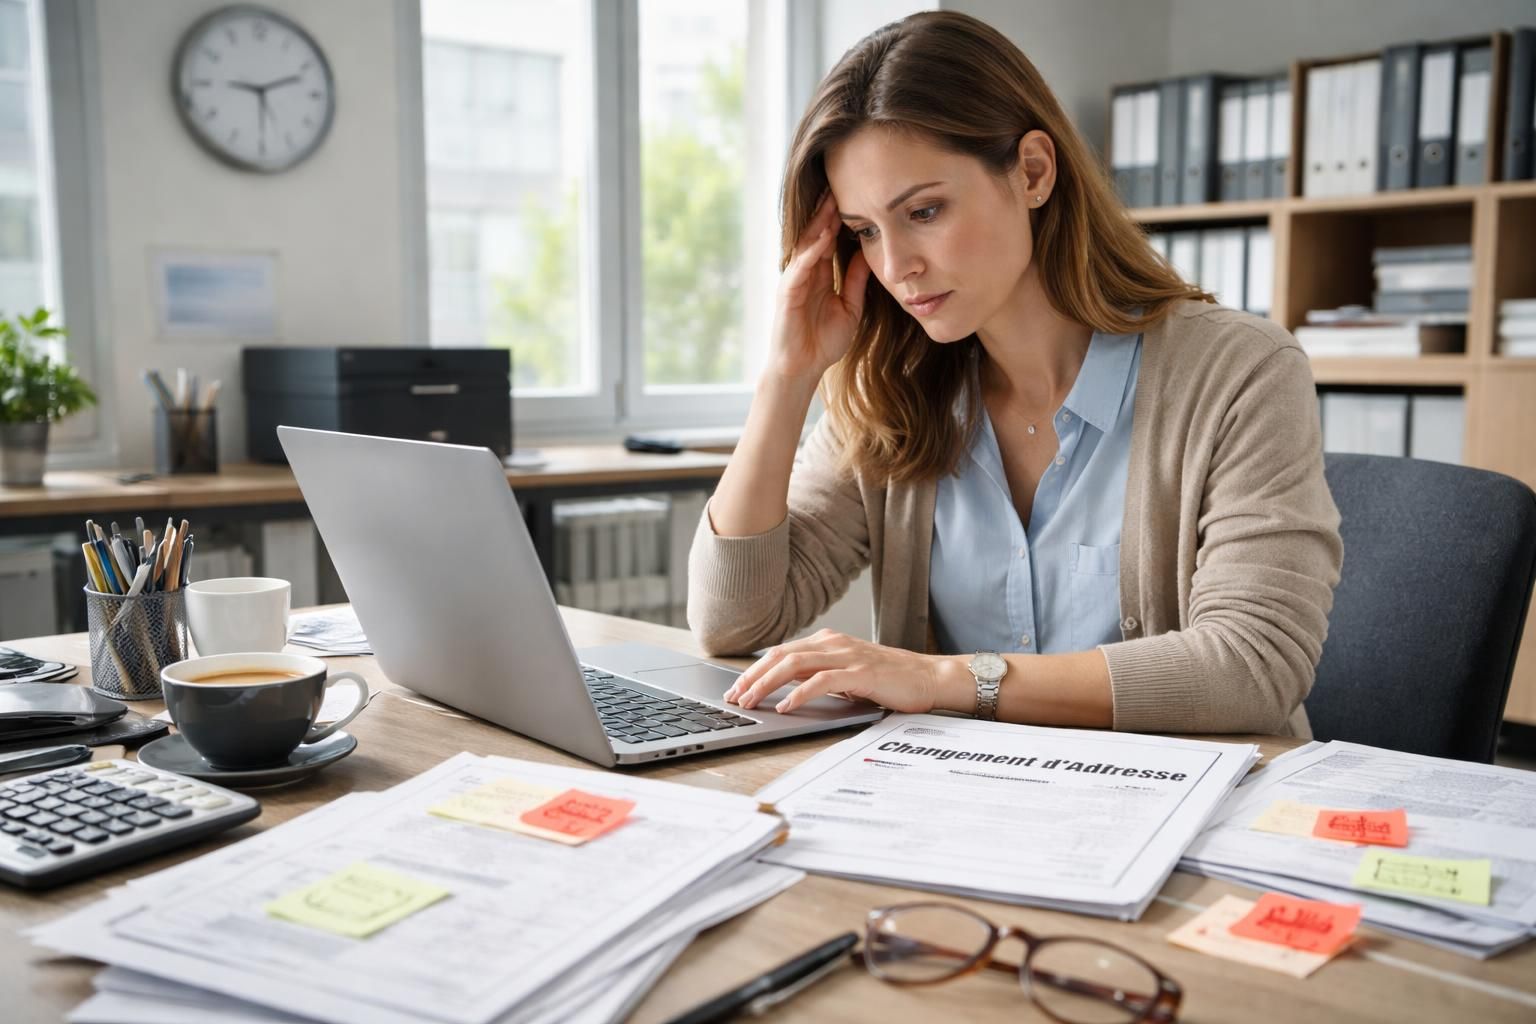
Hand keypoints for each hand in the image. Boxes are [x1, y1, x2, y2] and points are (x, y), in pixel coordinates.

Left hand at [724, 630, 968, 715]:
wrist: (930, 677)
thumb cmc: (891, 679)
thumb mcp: (849, 675)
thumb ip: (821, 676)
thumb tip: (789, 689)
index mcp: (829, 642)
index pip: (782, 652)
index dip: (756, 670)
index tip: (737, 688)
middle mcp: (834, 643)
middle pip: (781, 655)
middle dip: (752, 676)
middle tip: (734, 697)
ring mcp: (847, 656)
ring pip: (794, 664)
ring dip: (767, 684)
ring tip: (750, 702)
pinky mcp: (860, 672)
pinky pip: (821, 681)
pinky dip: (799, 694)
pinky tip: (786, 706)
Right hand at [768, 194, 872, 382]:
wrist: (803, 369)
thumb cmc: (823, 342)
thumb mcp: (850, 307)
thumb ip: (855, 280)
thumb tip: (866, 254)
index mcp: (819, 275)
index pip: (829, 239)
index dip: (840, 218)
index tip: (856, 196)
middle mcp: (805, 273)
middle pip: (816, 234)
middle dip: (828, 210)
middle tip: (841, 184)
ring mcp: (794, 280)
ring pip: (807, 244)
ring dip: (819, 222)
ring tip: (832, 200)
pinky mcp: (788, 292)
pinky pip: (801, 266)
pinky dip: (812, 249)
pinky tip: (823, 235)